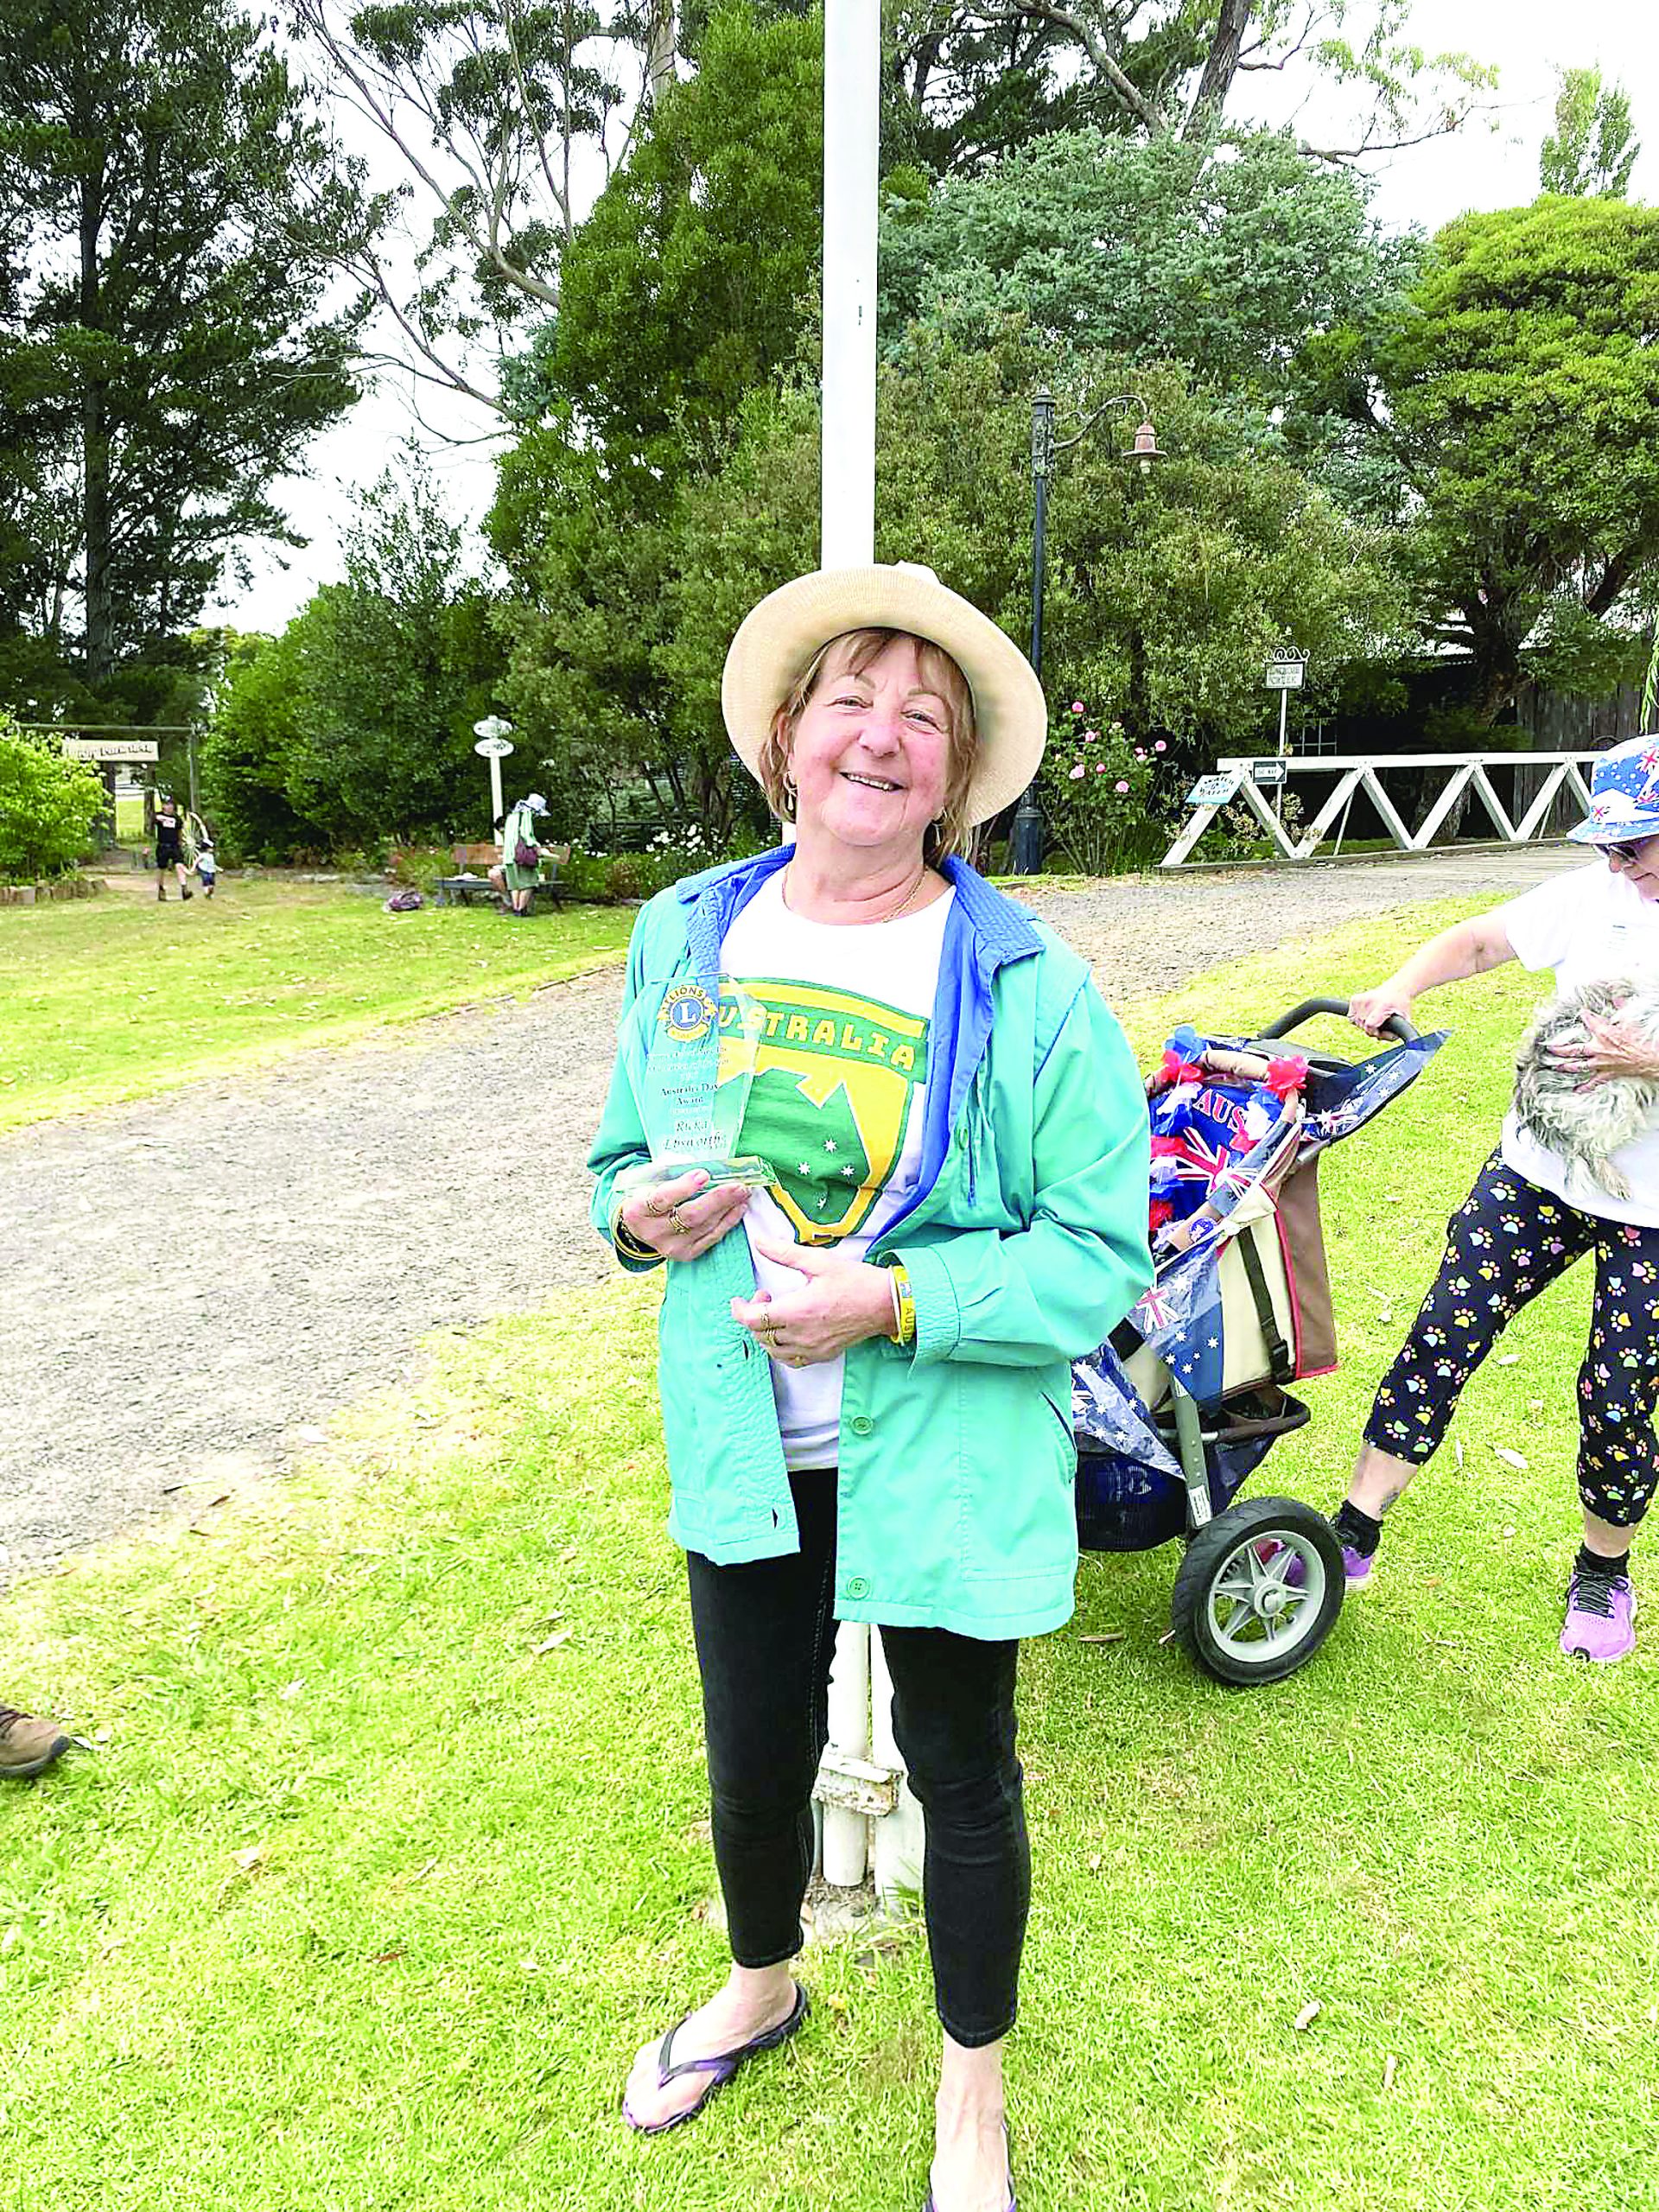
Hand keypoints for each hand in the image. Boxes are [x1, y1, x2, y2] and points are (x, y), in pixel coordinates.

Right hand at [618, 1168, 750, 1260]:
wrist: (641, 1225)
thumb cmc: (648, 1195)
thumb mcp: (650, 1180)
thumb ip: (671, 1171)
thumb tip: (702, 1164)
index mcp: (637, 1211)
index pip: (662, 1199)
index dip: (684, 1187)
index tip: (704, 1174)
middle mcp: (653, 1233)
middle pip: (689, 1216)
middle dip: (717, 1199)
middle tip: (737, 1185)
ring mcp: (670, 1247)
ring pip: (704, 1227)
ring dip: (727, 1208)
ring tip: (742, 1192)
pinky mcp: (686, 1254)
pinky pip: (711, 1238)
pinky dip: (728, 1222)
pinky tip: (738, 1208)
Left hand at [730, 1237, 896, 1365]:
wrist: (885, 1304)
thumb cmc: (856, 1281)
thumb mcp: (818, 1261)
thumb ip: (785, 1253)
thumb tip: (759, 1242)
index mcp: (797, 1311)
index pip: (752, 1320)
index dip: (739, 1310)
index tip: (740, 1299)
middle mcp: (801, 1335)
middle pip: (759, 1335)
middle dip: (753, 1315)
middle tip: (765, 1296)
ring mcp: (812, 1349)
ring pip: (772, 1350)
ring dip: (765, 1333)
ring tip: (777, 1313)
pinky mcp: (822, 1355)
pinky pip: (791, 1360)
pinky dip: (781, 1348)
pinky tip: (788, 1332)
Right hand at [1348, 981, 1412, 1037]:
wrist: (1396, 989)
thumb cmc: (1400, 1006)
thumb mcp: (1405, 1019)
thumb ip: (1397, 1032)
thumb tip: (1389, 1039)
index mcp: (1382, 1006)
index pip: (1369, 1025)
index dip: (1374, 1032)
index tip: (1379, 1031)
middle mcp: (1369, 1001)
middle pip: (1362, 1026)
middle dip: (1371, 1030)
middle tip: (1380, 1024)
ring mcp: (1360, 1000)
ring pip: (1355, 1022)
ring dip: (1363, 1024)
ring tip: (1374, 1018)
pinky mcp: (1354, 999)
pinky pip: (1351, 1016)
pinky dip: (1357, 1018)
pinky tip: (1367, 1014)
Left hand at [1543, 1011, 1658, 1089]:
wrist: (1651, 1058)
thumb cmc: (1641, 1040)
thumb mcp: (1631, 1019)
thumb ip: (1623, 1007)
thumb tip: (1618, 997)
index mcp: (1602, 1033)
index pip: (1588, 1020)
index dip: (1584, 1015)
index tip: (1581, 1013)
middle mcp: (1598, 1049)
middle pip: (1573, 1049)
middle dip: (1559, 1049)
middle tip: (1549, 1048)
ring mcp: (1601, 1063)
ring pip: (1578, 1066)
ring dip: (1566, 1066)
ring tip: (1556, 1066)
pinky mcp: (1608, 1074)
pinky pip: (1594, 1082)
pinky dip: (1585, 1087)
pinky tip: (1576, 1090)